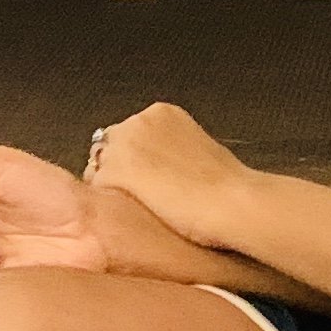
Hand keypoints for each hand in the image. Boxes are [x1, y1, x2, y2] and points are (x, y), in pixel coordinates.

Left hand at [87, 101, 252, 249]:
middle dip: (121, 172)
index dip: (137, 162)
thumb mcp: (202, 153)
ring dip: (114, 188)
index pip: (129, 134)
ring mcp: (123, 145)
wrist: (232, 203)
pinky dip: (111, 206)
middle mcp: (138, 121)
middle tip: (147, 199)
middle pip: (109, 148)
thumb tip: (166, 168)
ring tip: (144, 210)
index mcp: (162, 113)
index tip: (152, 181)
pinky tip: (135, 218)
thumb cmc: (228, 187)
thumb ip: (175, 151)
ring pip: (99, 169)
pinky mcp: (114, 172)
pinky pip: (97, 191)